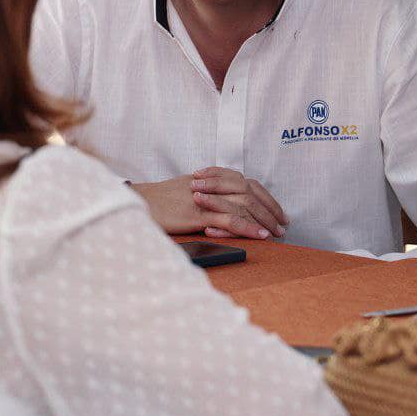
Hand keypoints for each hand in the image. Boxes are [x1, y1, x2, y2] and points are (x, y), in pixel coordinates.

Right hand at [131, 170, 286, 238]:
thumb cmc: (156, 202)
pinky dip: (248, 226)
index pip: (245, 183)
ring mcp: (203, 198)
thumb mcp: (183, 192)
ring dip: (263, 219)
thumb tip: (223, 208)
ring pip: (243, 204)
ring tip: (276, 233)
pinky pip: (228, 218)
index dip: (264, 196)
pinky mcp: (196, 213)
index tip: (277, 211)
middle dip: (269, 208)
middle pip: (249, 192)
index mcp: (207, 179)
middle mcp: (208, 185)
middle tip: (283, 225)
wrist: (133, 203)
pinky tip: (260, 236)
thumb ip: (205, 196)